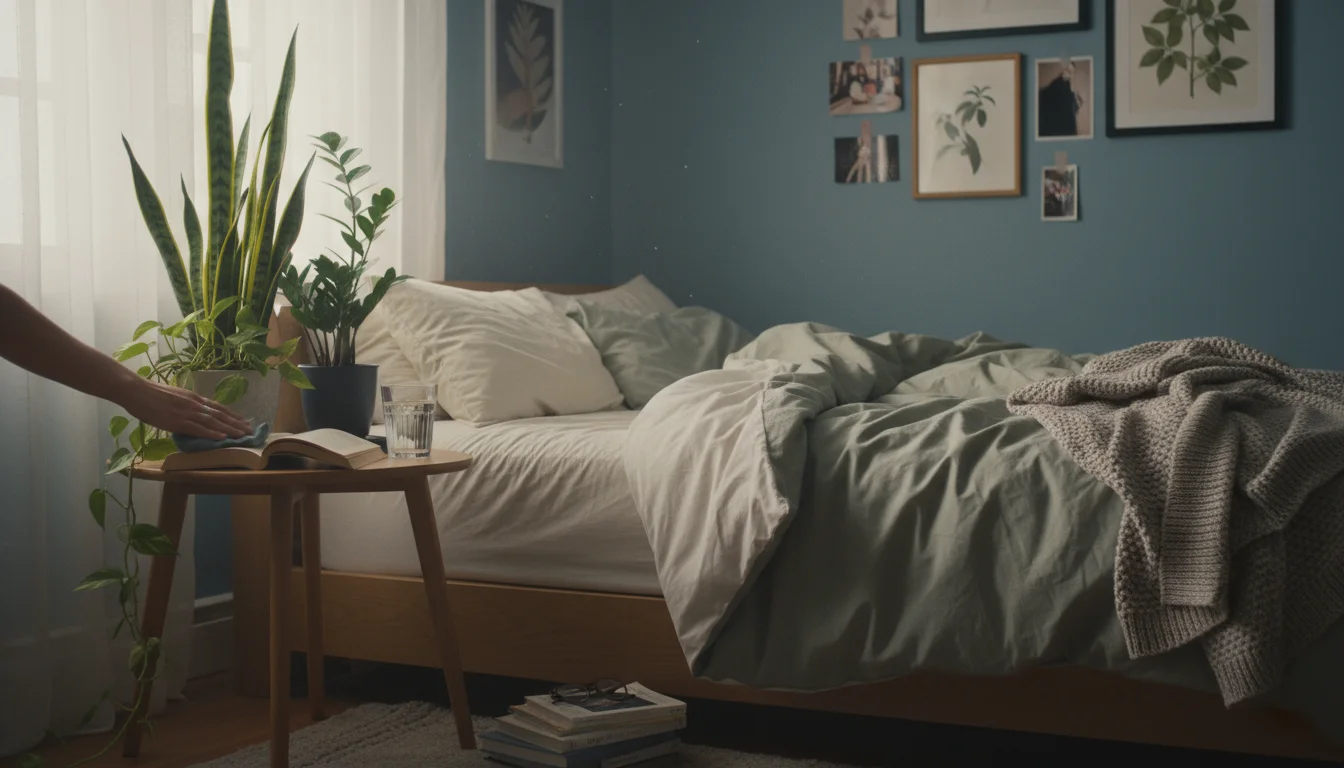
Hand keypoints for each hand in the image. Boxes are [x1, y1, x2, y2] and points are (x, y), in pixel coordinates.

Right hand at [119, 377, 252, 439]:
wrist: (136, 390)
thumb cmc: (150, 394)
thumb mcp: (174, 397)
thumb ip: (186, 405)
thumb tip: (194, 414)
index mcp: (193, 398)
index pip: (218, 407)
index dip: (232, 415)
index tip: (244, 421)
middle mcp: (194, 404)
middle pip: (220, 414)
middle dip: (237, 423)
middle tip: (251, 431)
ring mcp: (186, 412)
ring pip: (213, 421)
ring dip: (229, 429)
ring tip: (243, 435)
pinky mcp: (177, 420)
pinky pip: (198, 428)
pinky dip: (212, 433)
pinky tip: (222, 437)